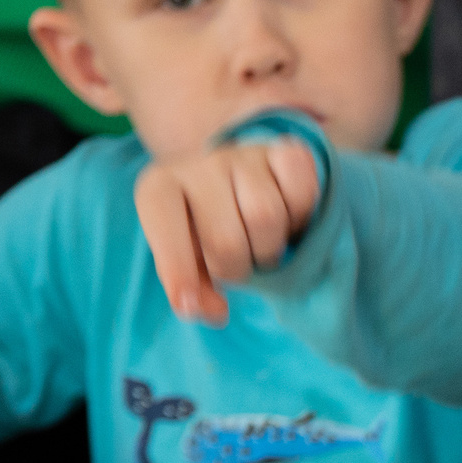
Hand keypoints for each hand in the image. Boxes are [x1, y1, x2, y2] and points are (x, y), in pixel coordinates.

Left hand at [134, 138, 318, 325]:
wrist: (237, 179)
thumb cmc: (206, 225)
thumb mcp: (188, 256)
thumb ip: (193, 287)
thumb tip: (212, 312)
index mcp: (160, 187)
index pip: (165, 230)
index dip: (178, 271)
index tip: (188, 305)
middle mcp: (198, 164)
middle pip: (226, 241)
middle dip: (238, 269)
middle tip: (240, 265)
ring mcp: (243, 155)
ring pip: (267, 218)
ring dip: (271, 248)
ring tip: (263, 245)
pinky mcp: (285, 150)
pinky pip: (301, 192)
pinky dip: (302, 215)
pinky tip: (290, 220)